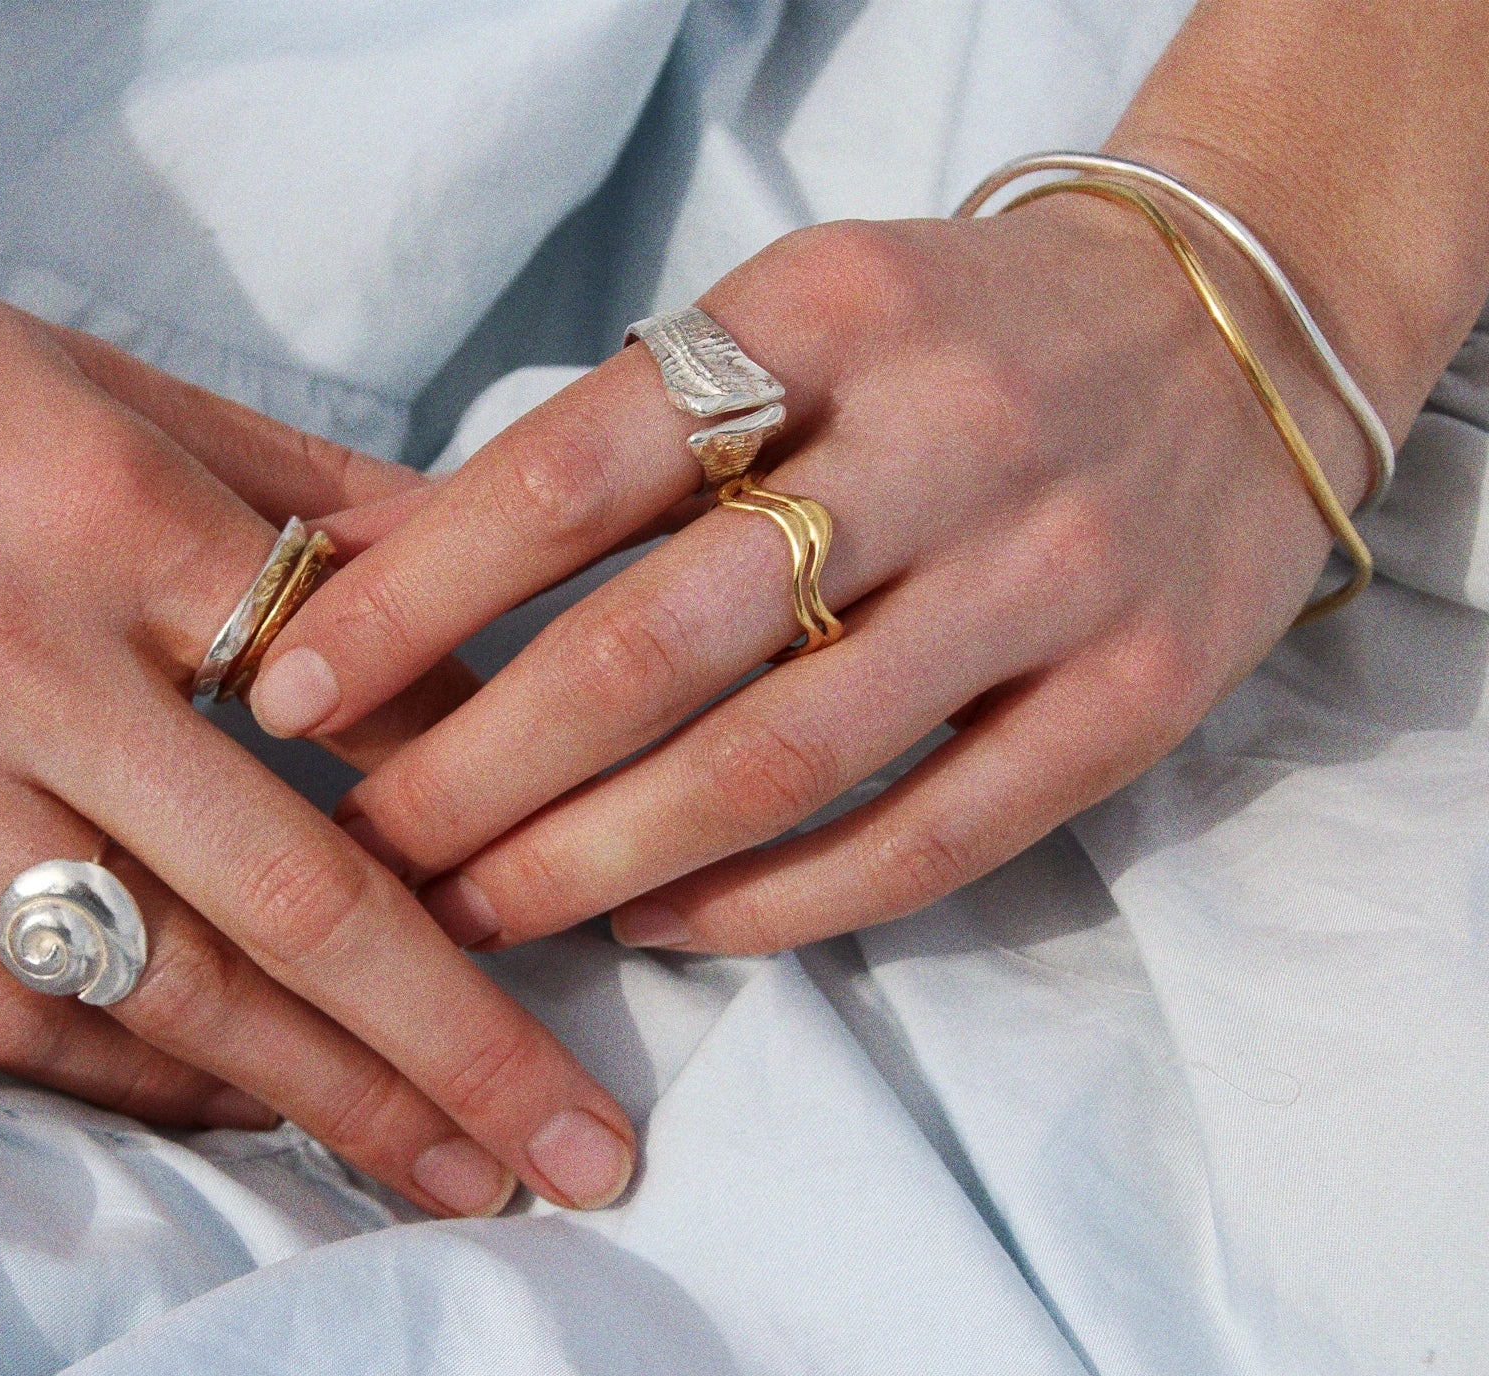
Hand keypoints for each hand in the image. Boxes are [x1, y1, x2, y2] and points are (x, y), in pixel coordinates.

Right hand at [0, 200, 635, 1215]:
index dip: (495, 813)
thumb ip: (284, 478)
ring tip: (447, 1177)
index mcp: (115, 514)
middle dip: (457, 1041)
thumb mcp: (85, 366)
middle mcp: (24, 666)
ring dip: (323, 1099)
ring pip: (155, 987)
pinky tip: (239, 1119)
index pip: (364, 701)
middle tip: (578, 1150)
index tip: (587, 907)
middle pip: (293, 895)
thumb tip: (465, 559)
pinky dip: (128, 1080)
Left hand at [246, 196, 1388, 953]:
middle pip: (656, 643)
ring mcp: (1053, 575)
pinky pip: (926, 839)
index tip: (286, 690)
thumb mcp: (786, 315)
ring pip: (780, 761)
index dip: (413, 599)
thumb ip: (613, 436)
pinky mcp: (1133, 698)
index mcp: (824, 310)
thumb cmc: (946, 337)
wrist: (1228, 333)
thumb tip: (376, 571)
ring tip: (475, 911)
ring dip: (598, 860)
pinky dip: (772, 905)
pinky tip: (659, 925)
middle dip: (478, 769)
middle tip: (367, 848)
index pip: (572, 470)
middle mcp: (945, 436)